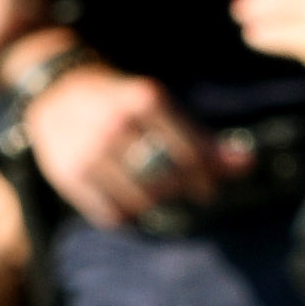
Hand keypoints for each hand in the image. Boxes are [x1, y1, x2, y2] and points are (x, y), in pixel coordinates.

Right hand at [21, 65, 228, 231]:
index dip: (205, 179)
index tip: (207, 189)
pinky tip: (122, 196)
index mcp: (145, 101)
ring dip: (151, 202)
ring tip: (148, 188)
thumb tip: (248, 163)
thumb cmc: (120, 102)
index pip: (190, 155)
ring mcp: (90, 152)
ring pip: (141, 201)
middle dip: (178, 189)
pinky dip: (123, 213)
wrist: (55, 91)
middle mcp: (116, 125)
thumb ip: (202, 140)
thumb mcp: (158, 108)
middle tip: (177, 186)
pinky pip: (111, 214)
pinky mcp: (69, 175)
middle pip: (167, 181)